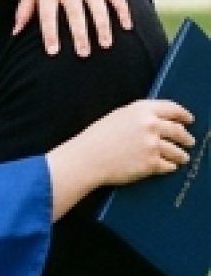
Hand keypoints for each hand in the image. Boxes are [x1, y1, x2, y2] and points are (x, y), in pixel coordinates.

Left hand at [15, 0, 130, 56]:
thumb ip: (24, 8)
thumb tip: (14, 33)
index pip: (47, 15)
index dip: (49, 33)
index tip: (53, 52)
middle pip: (75, 13)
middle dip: (80, 34)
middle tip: (83, 54)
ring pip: (98, 6)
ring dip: (103, 25)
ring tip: (106, 45)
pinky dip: (123, 10)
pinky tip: (127, 26)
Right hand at [51, 99, 194, 187]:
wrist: (86, 159)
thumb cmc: (96, 139)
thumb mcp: (117, 117)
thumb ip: (139, 116)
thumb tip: (159, 122)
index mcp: (141, 110)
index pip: (172, 109)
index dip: (183, 115)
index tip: (188, 120)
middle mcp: (150, 126)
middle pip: (179, 131)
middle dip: (186, 138)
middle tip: (189, 141)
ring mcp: (152, 145)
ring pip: (178, 151)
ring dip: (181, 155)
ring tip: (182, 158)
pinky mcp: (151, 163)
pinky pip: (169, 166)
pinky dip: (170, 166)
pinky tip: (168, 166)